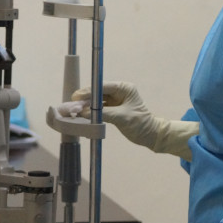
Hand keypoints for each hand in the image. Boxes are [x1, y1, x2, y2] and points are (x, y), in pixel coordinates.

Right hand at [71, 81, 198, 160]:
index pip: (103, 87)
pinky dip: (91, 112)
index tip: (77, 96)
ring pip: (97, 100)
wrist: (150, 135)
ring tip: (74, 110)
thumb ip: (104, 114)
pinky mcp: (113, 109)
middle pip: (98, 92)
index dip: (89, 91)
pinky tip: (82, 115)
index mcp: (124, 88)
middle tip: (72, 104)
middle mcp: (119, 91)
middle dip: (85, 99)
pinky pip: (99, 108)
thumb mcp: (122, 118)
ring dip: (87, 106)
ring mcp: (116, 100)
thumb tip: (85, 112)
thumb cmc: (140, 124)